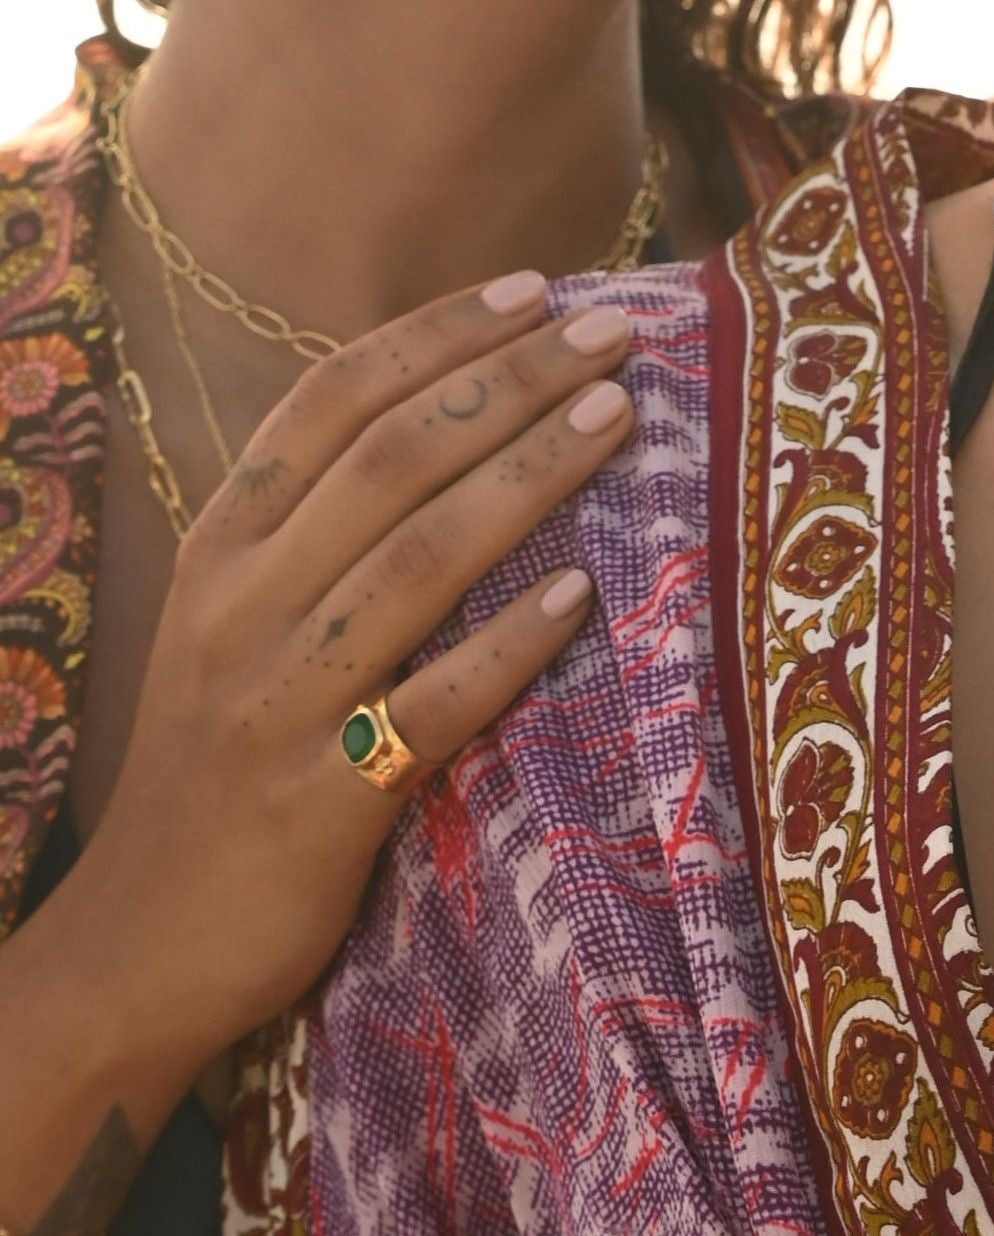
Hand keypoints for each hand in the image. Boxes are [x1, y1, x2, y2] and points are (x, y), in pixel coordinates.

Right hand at [69, 273, 634, 1087]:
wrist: (136, 944)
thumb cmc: (213, 777)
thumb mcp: (232, 637)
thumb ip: (309, 549)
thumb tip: (432, 457)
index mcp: (219, 549)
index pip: (327, 402)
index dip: (434, 336)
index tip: (533, 291)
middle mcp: (241, 602)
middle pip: (389, 458)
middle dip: (507, 380)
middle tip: (612, 333)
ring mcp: (277, 696)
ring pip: (415, 557)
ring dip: (526, 476)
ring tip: (616, 420)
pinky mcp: (322, 794)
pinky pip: (432, 703)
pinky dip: (507, 644)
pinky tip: (579, 596)